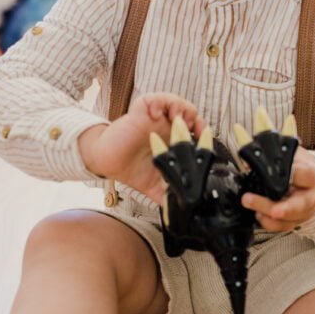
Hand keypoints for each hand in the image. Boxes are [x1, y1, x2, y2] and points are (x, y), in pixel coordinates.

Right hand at [79, 93, 206, 204]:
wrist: (107, 165)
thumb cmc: (132, 170)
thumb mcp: (155, 186)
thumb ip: (169, 197)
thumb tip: (184, 214)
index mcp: (172, 142)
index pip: (194, 130)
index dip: (203, 131)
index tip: (206, 137)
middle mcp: (164, 128)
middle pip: (188, 112)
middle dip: (194, 117)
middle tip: (194, 127)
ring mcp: (153, 119)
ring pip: (174, 102)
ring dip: (180, 107)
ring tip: (178, 118)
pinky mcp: (139, 113)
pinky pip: (152, 99)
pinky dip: (159, 102)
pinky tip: (157, 113)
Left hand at [241, 146, 314, 231]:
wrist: (313, 181)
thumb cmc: (300, 166)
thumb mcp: (291, 154)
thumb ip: (272, 154)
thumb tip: (248, 162)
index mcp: (310, 176)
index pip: (304, 174)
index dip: (292, 174)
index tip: (275, 171)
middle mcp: (309, 196)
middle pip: (298, 205)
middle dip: (283, 208)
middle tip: (269, 208)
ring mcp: (303, 211)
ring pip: (288, 219)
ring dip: (267, 214)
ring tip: (249, 202)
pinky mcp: (294, 221)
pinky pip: (281, 227)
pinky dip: (267, 222)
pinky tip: (257, 214)